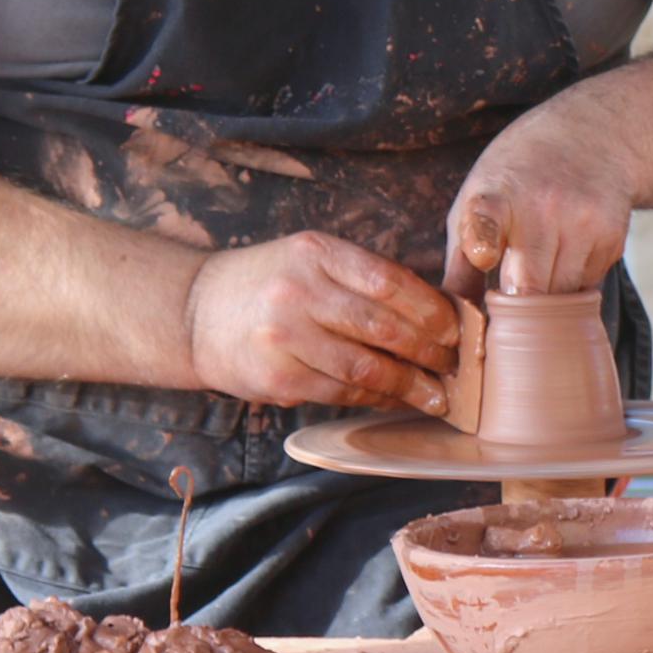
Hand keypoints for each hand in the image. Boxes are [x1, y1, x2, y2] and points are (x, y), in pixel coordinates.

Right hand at [184, 231, 463, 414]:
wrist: (195, 314)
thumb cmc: (269, 283)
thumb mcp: (311, 259)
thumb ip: (363, 278)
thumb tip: (436, 310)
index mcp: (316, 254)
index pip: (389, 281)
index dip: (431, 309)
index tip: (457, 328)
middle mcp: (299, 292)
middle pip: (382, 326)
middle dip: (429, 351)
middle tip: (456, 366)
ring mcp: (285, 338)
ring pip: (365, 366)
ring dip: (409, 384)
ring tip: (436, 394)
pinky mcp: (278, 379)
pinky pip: (341, 391)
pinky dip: (375, 398)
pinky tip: (395, 399)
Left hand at [443, 98, 637, 296]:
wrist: (592, 137)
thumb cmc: (518, 177)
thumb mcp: (476, 200)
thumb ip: (460, 260)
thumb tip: (453, 326)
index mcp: (496, 195)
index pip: (488, 219)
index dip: (483, 239)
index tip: (482, 255)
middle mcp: (543, 206)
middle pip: (530, 286)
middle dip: (516, 311)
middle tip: (506, 313)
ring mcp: (583, 222)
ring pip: (561, 297)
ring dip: (547, 299)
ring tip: (539, 271)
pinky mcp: (612, 238)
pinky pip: (587, 288)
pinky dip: (573, 287)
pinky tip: (569, 256)